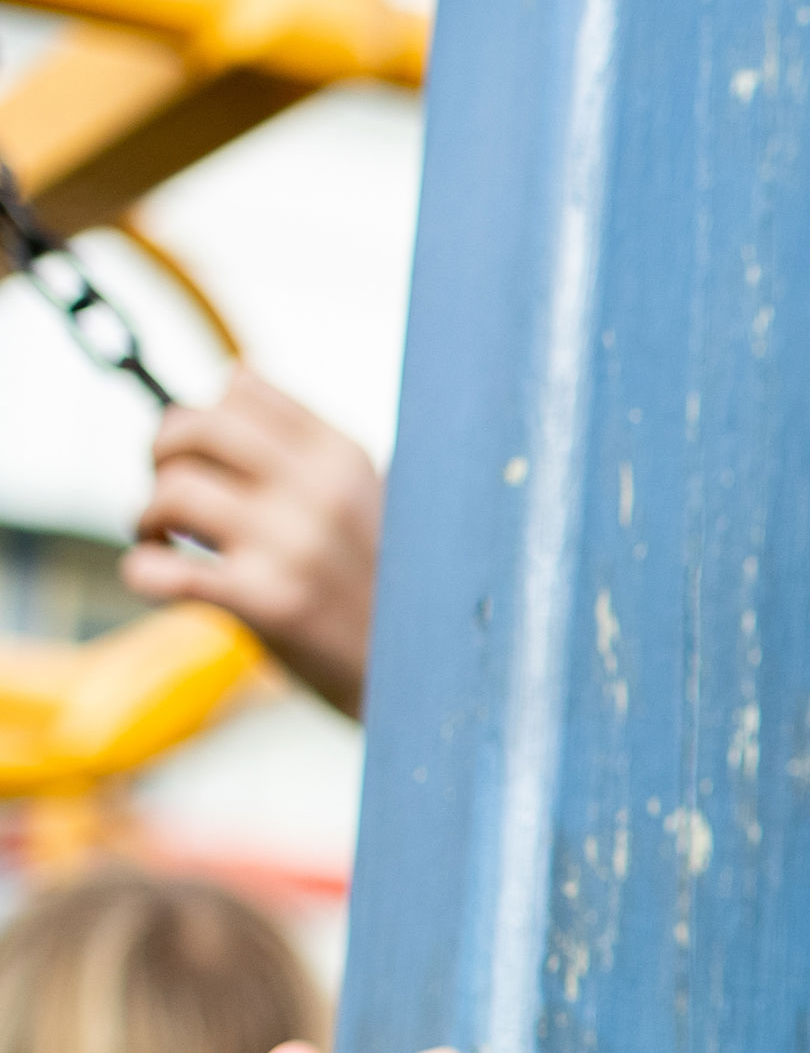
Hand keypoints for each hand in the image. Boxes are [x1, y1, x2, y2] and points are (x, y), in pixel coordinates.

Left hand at [123, 368, 381, 716]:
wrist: (423, 678)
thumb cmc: (381, 589)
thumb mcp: (365, 497)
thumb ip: (304, 442)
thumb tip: (234, 374)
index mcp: (344, 457)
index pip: (242, 390)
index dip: (202, 417)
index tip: (203, 457)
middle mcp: (321, 492)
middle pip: (194, 427)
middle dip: (160, 454)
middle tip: (170, 494)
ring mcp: (294, 546)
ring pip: (171, 492)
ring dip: (146, 517)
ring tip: (162, 540)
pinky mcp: (268, 603)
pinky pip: (159, 569)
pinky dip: (142, 571)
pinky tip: (161, 580)